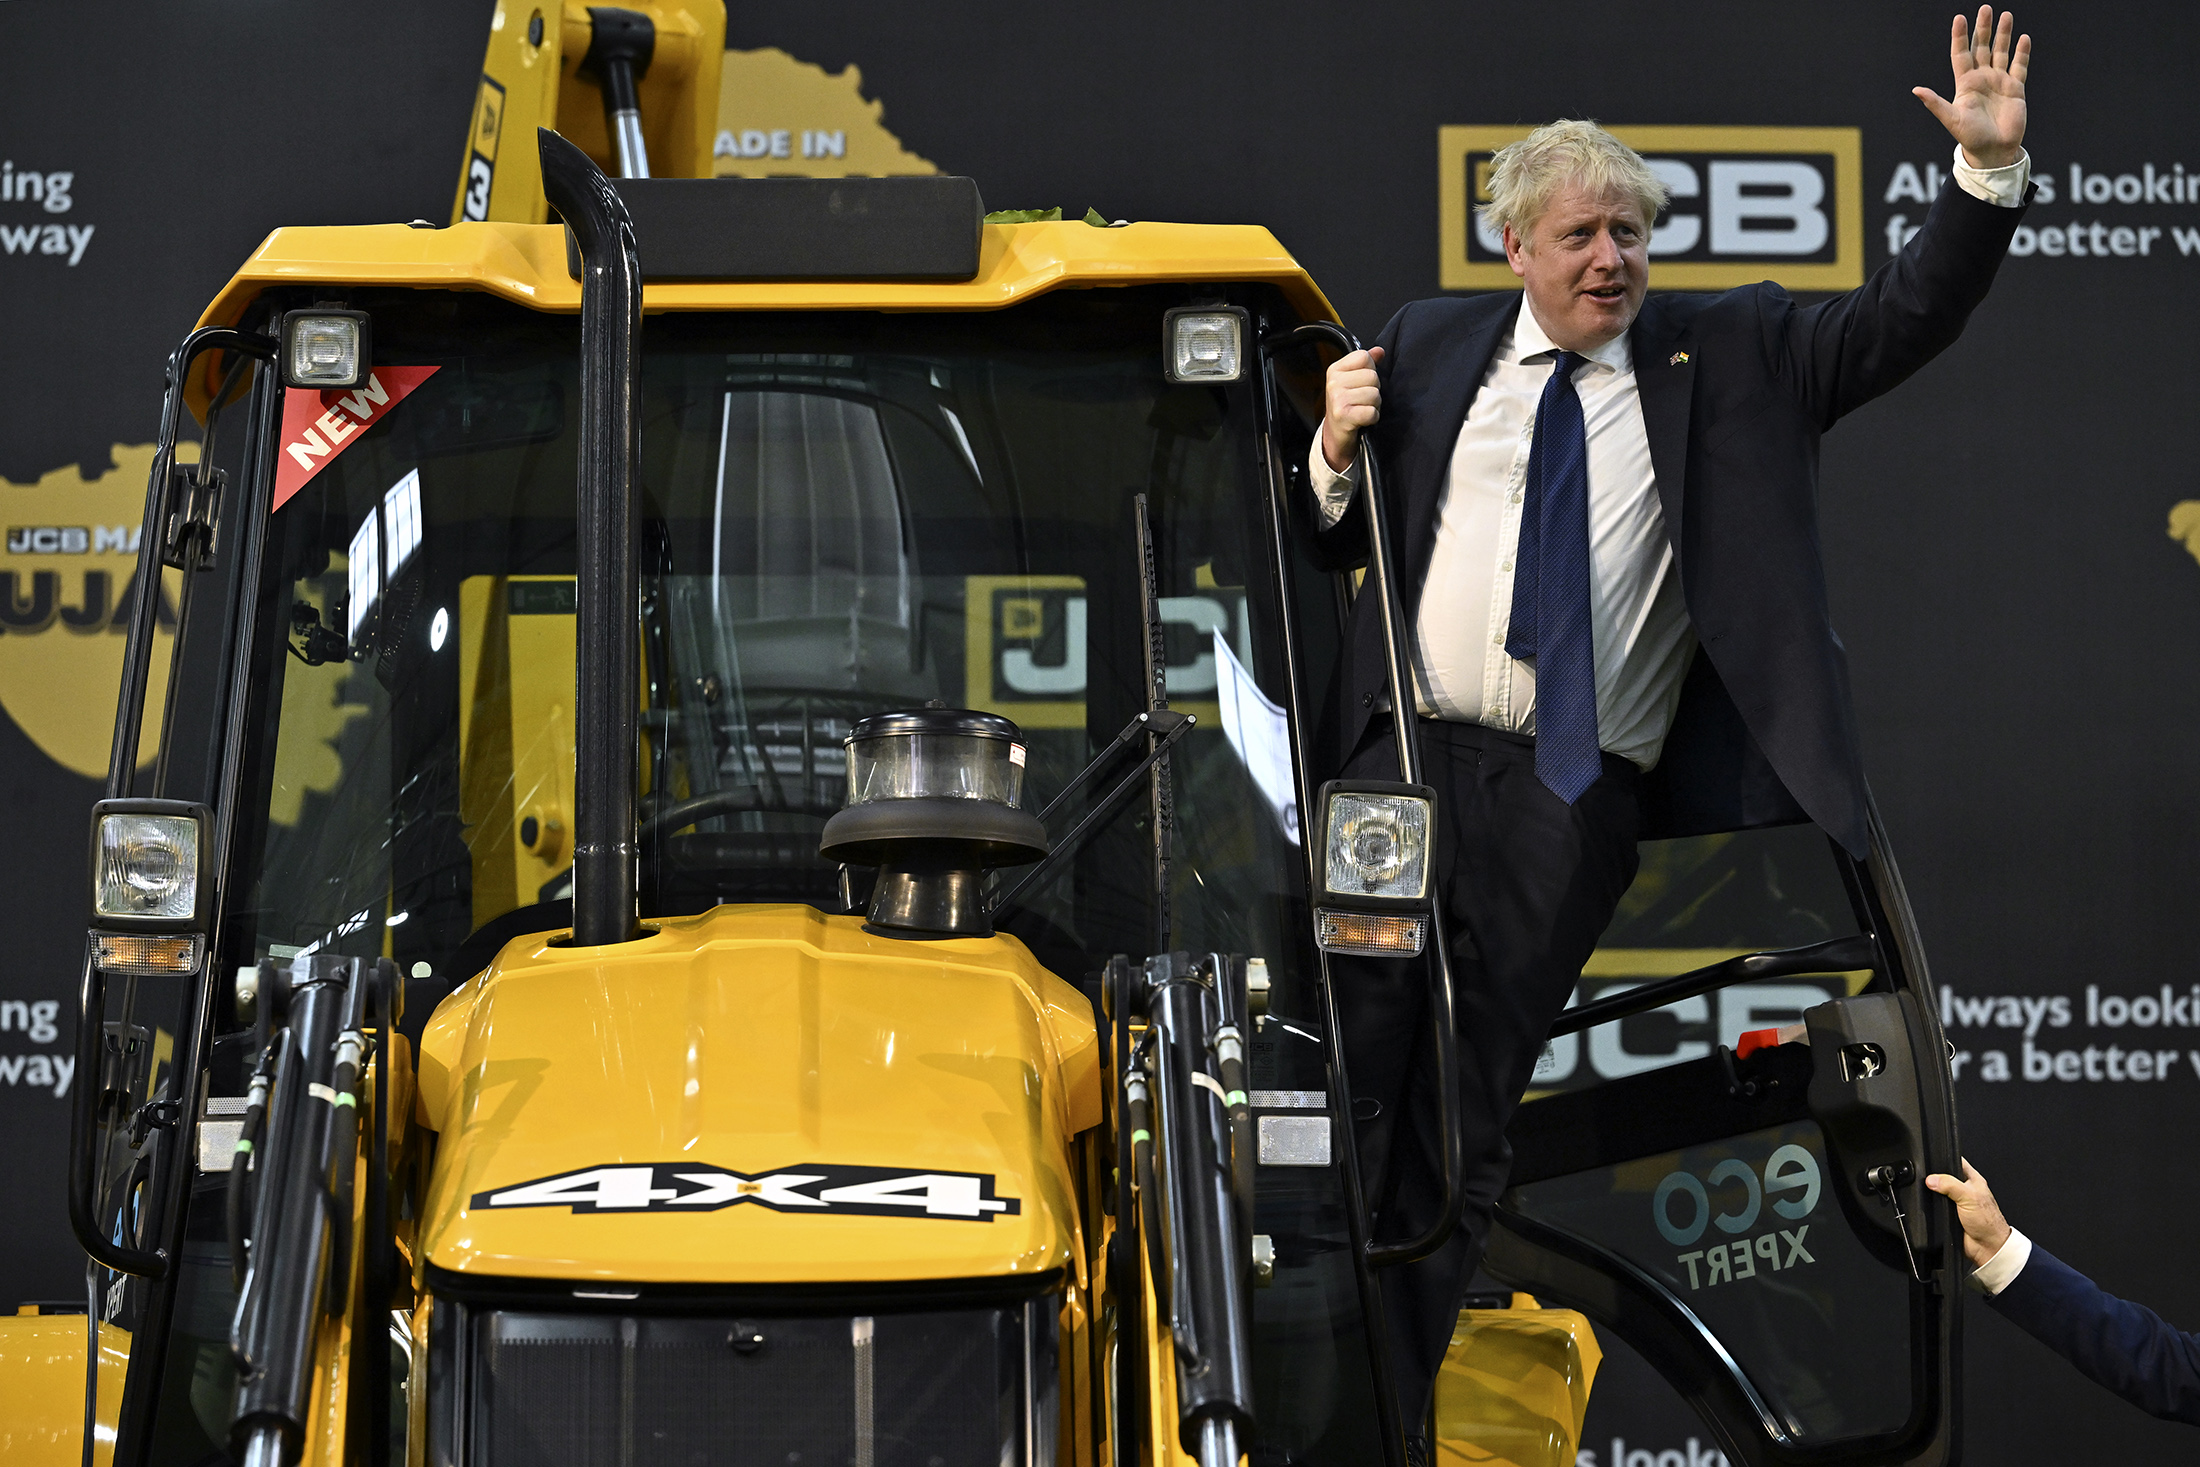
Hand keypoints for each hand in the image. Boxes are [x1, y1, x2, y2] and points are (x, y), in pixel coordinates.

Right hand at [1321, 346, 1384, 472]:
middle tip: (1362, 399)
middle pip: (1373, 376)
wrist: (1335, 433)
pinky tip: (1363, 419)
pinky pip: (1372, 412)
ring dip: (1374, 405)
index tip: (1361, 382)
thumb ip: (1366, 363)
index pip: (1364, 357)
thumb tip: (1380, 351)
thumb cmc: (1346, 404)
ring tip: (1362, 409)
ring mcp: (1337, 400)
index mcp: (1335, 369)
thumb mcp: (1352, 380)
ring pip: (1375, 394)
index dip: (1370, 369)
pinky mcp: (1343, 416)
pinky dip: (1373, 418)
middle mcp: (1333, 383)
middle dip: (1374, 390)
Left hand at [1913, 8, 2030, 169]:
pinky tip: (2023, 38)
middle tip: (1985, 8)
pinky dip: (2022, 53)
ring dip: (2003, 35)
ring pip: (2001, 52)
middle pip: (1982, 48)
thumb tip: (1916, 90)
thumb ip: (1935, 103)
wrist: (1993, 151)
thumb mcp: (1951, 119)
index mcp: (1965, 84)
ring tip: (2005, 15)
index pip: (1961, 54)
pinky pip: (2019, 66)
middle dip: (1983, 29)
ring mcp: (1999, 82)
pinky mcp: (2015, 89)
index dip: (1960, 37)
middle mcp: (1981, 79)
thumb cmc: (1970, 138)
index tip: (1959, 18)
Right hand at [1925, 1158, 2013, 1267]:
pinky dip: (1930, 1208)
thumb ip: (1950, 1185)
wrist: (1986, 1246)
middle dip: (1934, 1178)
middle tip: (1928, 1180)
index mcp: (1972, 1179)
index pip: (1955, 1162)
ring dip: (1932, 1195)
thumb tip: (1931, 1179)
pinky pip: (1934, 1207)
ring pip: (1936, 1192)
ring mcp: (1954, 1202)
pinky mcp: (1947, 1214)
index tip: (1931, 1160)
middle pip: (1942, 1176)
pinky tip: (1930, 1208)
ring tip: (1930, 1195)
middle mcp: (1963, 1189)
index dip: (1944, 1158)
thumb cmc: (1988, 1222)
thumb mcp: (1969, 1197)